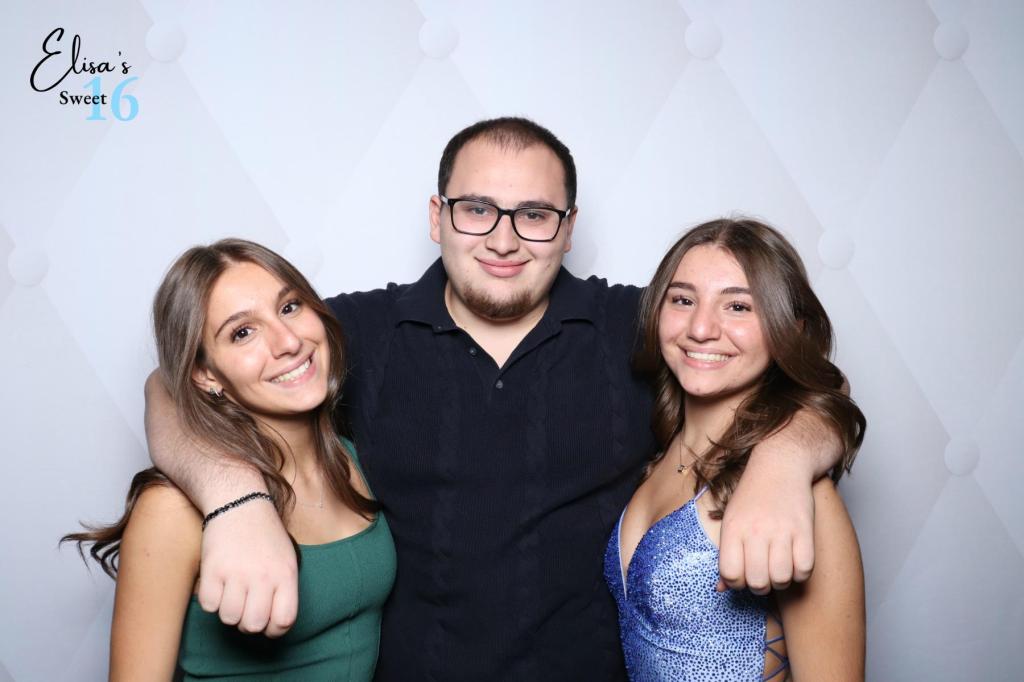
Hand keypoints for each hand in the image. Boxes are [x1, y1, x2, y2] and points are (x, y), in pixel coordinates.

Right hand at [198, 498, 297, 636]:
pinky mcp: (212, 569)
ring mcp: (237, 573)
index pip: (284, 621)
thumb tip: (272, 623)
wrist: (240, 502)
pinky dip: (211, 599)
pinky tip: (218, 583)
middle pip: (253, 625)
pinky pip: (208, 605)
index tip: (266, 621)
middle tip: (245, 605)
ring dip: (228, 610)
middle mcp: (263, 576)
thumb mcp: (287, 559)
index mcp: (286, 575)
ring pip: (228, 618)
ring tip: (231, 592)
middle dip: (247, 622)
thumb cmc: (264, 535)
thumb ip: (283, 589)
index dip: (273, 629)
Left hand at [717, 449, 815, 594]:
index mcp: (733, 527)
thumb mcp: (731, 519)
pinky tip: (794, 562)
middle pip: (757, 582)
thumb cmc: (752, 496)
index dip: (736, 582)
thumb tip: (721, 589)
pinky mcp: (805, 529)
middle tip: (762, 574)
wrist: (780, 465)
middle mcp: (755, 530)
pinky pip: (804, 569)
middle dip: (760, 586)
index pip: (730, 574)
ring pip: (781, 578)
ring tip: (778, 569)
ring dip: (781, 581)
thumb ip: (726, 554)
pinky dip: (800, 573)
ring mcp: (781, 530)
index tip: (743, 573)